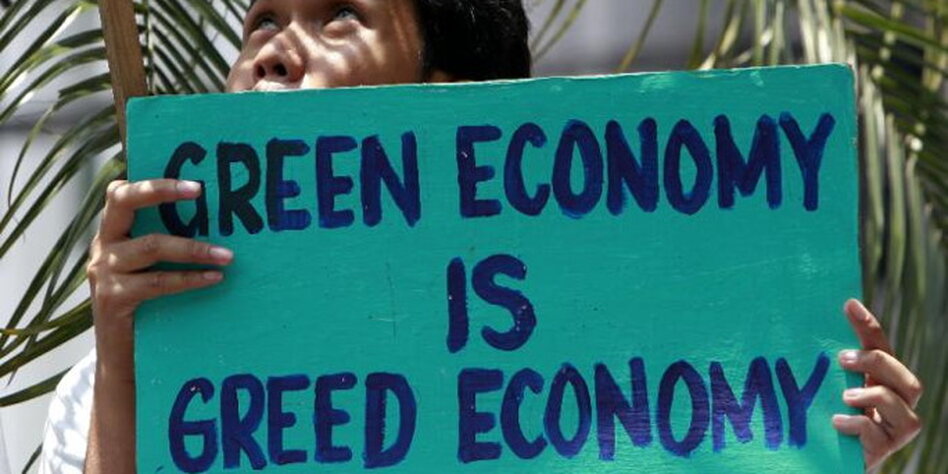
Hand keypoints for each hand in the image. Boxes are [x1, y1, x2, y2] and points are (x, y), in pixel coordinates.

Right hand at [87, 179, 233, 378]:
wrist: (123, 359)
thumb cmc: (149, 306)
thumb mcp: (152, 268)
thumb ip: (169, 245)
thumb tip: (220, 222)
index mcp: (112, 232)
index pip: (121, 192)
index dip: (153, 182)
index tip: (193, 181)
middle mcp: (103, 245)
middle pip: (123, 201)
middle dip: (161, 190)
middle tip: (200, 190)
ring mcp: (104, 271)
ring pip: (152, 245)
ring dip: (194, 248)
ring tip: (228, 255)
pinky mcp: (113, 298)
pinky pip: (158, 282)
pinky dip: (190, 279)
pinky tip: (215, 278)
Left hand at [833, 299, 922, 469]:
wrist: (825, 460)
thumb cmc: (822, 419)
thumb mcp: (822, 388)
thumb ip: (822, 368)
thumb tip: (794, 329)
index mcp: (879, 381)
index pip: (881, 347)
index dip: (868, 326)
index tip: (848, 304)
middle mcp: (894, 404)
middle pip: (908, 379)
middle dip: (877, 364)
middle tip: (842, 359)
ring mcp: (893, 429)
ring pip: (906, 409)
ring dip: (875, 396)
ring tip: (846, 396)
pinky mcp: (883, 450)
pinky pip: (881, 435)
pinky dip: (859, 425)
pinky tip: (837, 422)